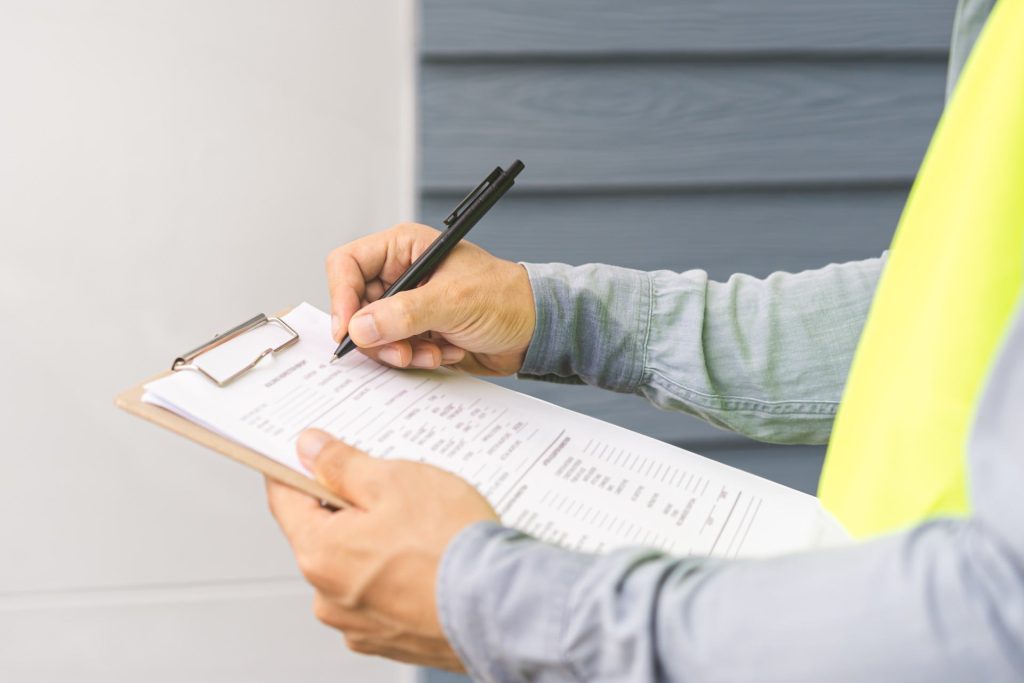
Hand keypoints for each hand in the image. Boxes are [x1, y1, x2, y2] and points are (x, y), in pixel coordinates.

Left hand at [265, 429, 498, 669]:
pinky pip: (381, 596)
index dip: (293, 469)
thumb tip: (310, 450)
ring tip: (422, 529)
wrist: (503, 606)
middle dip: (350, 508)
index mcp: (320, 554)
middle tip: (391, 489)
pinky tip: (430, 559)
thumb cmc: (451, 545)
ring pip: (355, 567)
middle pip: (323, 535)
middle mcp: (328, 598)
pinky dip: (397, 576)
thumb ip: (342, 464)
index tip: (304, 454)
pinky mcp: (390, 640)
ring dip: (376, 544)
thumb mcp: (394, 480)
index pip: (284, 500)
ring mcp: (359, 625)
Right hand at [327, 222, 535, 374]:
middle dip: (377, 336)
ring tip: (434, 351)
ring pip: (373, 336)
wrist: (535, 330)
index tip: (348, 330)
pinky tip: (446, 351)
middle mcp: (400, 276)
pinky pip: (395, 352)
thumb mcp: (455, 301)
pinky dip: (417, 359)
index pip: (347, 265)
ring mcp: (407, 307)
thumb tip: (360, 327)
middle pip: (355, 308)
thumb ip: (405, 313)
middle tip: (402, 352)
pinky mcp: (416, 333)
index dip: (341, 297)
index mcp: (404, 249)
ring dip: (401, 351)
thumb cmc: (507, 298)